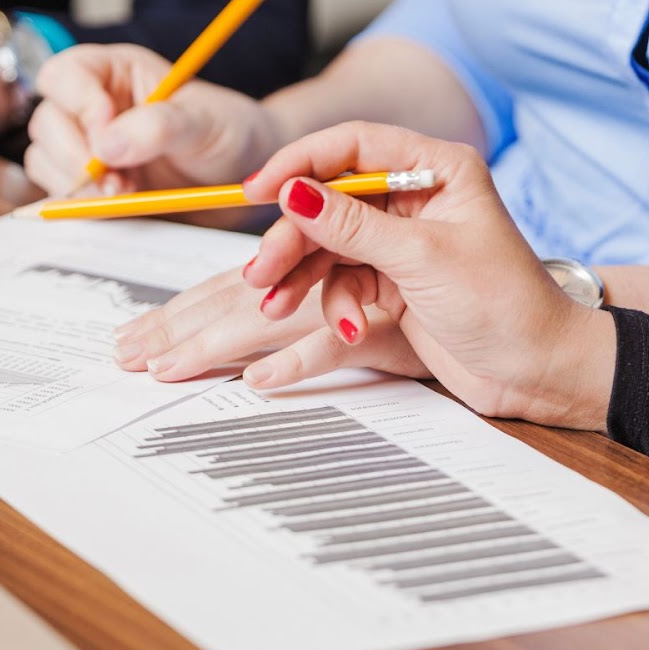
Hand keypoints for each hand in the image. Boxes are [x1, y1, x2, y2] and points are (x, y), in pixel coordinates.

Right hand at [25, 43, 284, 195]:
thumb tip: (106, 144)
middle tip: (117, 182)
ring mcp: (88, 147)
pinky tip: (122, 204)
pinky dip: (82, 204)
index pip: (66, 74)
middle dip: (76, 155)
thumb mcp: (204, 122)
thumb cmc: (229, 133)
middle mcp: (92, 105)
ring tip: (128, 192)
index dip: (78, 103)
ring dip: (79, 184)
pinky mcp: (91, 185)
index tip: (107, 135)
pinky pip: (61, 194)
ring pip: (47, 159)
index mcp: (115, 71)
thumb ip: (159, 126)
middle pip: (48, 121)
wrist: (245, 178)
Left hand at [113, 270, 432, 381]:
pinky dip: (300, 359)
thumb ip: (315, 324)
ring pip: (279, 312)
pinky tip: (261, 381)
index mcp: (321, 268)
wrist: (522, 347)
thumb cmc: (453, 326)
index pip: (234, 289)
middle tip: (126, 355)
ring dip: (222, 340)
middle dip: (180, 326)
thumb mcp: (369, 326)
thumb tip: (247, 348)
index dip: (183, 312)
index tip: (137, 341)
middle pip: (240, 296)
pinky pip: (338, 343)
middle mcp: (335, 273)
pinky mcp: (395, 329)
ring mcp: (364, 298)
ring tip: (170, 368)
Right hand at [232, 122, 615, 429]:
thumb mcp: (421, 259)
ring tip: (277, 306)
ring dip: (302, 275)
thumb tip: (293, 192)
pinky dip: (335, 304)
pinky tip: (347, 328)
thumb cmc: (505, 305)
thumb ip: (352, 226)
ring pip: (330, 244)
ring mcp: (405, 240)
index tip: (259, 189)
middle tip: (263, 271)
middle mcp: (418, 198)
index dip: (300, 163)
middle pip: (331, 200)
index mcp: (436, 169)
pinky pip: (344, 280)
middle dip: (294, 237)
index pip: (353, 146)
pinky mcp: (396, 280)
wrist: (537, 370)